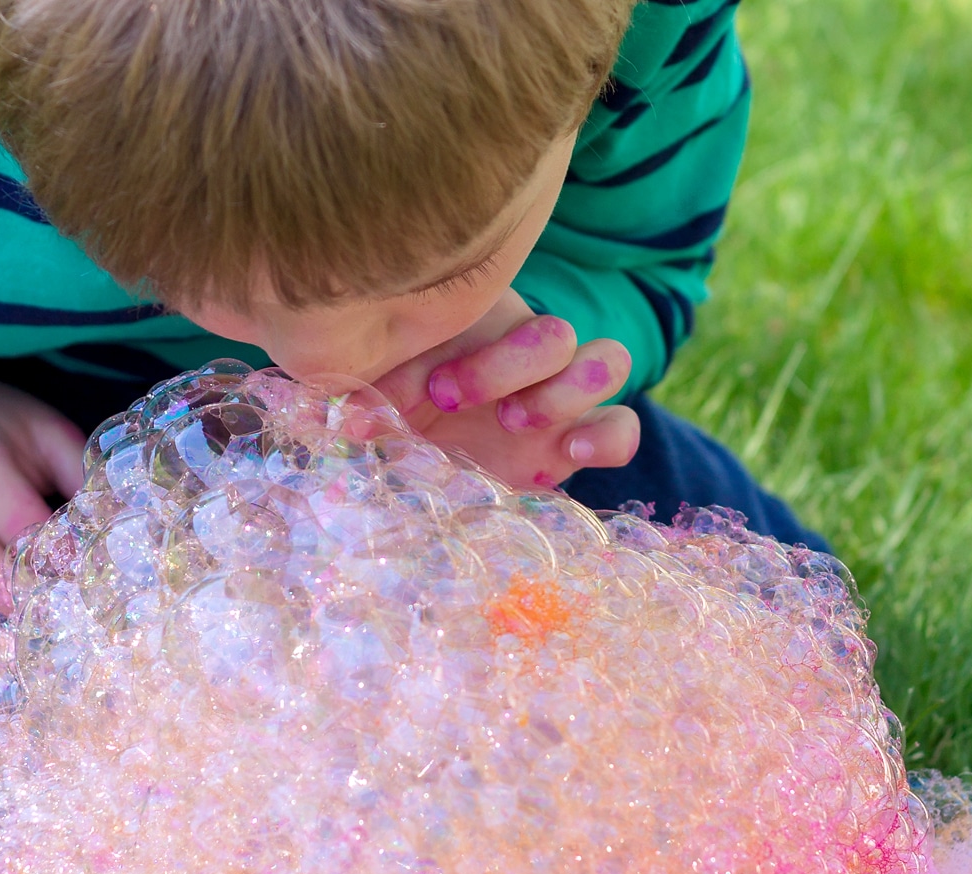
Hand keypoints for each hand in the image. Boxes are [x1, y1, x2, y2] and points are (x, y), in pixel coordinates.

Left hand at [375, 290, 640, 489]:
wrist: (403, 466)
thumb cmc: (385, 415)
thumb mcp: (371, 395)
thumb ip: (365, 391)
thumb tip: (350, 415)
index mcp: (484, 326)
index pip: (510, 309)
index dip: (484, 350)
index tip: (434, 387)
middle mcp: (527, 357)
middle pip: (559, 334)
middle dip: (511, 368)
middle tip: (454, 402)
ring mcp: (558, 400)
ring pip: (607, 363)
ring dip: (564, 393)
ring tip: (512, 422)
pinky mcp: (571, 448)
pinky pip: (621, 429)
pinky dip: (610, 437)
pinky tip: (574, 451)